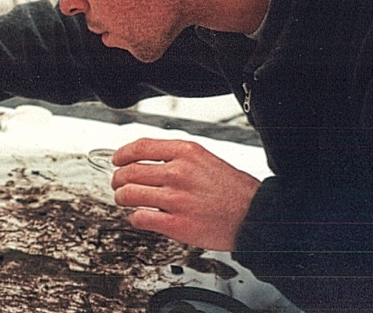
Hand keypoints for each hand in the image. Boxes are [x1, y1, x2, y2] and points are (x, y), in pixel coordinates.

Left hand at [111, 138, 260, 250]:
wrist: (254, 215)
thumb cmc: (232, 189)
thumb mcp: (205, 159)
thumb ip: (175, 157)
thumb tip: (143, 160)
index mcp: (186, 152)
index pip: (139, 147)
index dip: (122, 155)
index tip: (117, 160)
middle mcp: (179, 172)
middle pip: (129, 171)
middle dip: (118, 179)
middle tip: (119, 184)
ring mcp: (177, 199)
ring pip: (128, 194)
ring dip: (122, 198)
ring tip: (126, 200)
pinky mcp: (177, 224)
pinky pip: (140, 218)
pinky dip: (135, 218)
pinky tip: (142, 217)